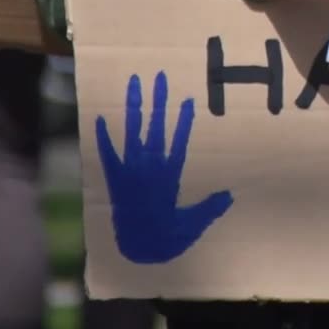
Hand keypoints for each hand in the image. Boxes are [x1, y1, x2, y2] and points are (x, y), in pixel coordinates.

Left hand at [96, 72, 234, 264]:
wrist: (135, 251)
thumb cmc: (166, 239)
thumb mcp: (193, 225)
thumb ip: (209, 208)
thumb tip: (229, 194)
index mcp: (170, 177)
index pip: (179, 142)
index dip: (183, 121)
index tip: (188, 99)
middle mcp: (150, 168)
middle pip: (155, 129)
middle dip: (158, 102)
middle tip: (160, 77)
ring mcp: (130, 172)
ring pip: (131, 133)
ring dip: (133, 108)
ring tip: (134, 83)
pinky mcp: (114, 179)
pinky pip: (107, 154)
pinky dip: (103, 137)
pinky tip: (98, 117)